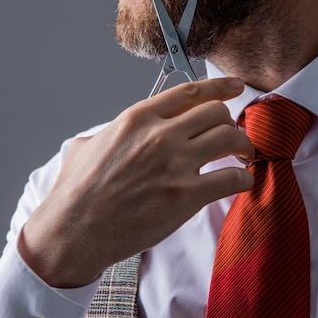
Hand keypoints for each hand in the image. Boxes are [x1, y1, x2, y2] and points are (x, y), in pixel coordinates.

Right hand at [19, 77, 254, 287]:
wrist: (74, 231)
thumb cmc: (77, 192)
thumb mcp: (88, 144)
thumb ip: (114, 130)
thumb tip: (123, 129)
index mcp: (138, 119)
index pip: (190, 91)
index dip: (219, 86)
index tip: (234, 87)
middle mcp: (160, 135)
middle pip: (216, 112)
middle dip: (231, 121)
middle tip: (232, 134)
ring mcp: (175, 165)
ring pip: (229, 138)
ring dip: (243, 145)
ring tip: (243, 155)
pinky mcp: (186, 196)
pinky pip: (231, 178)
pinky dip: (243, 179)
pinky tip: (241, 182)